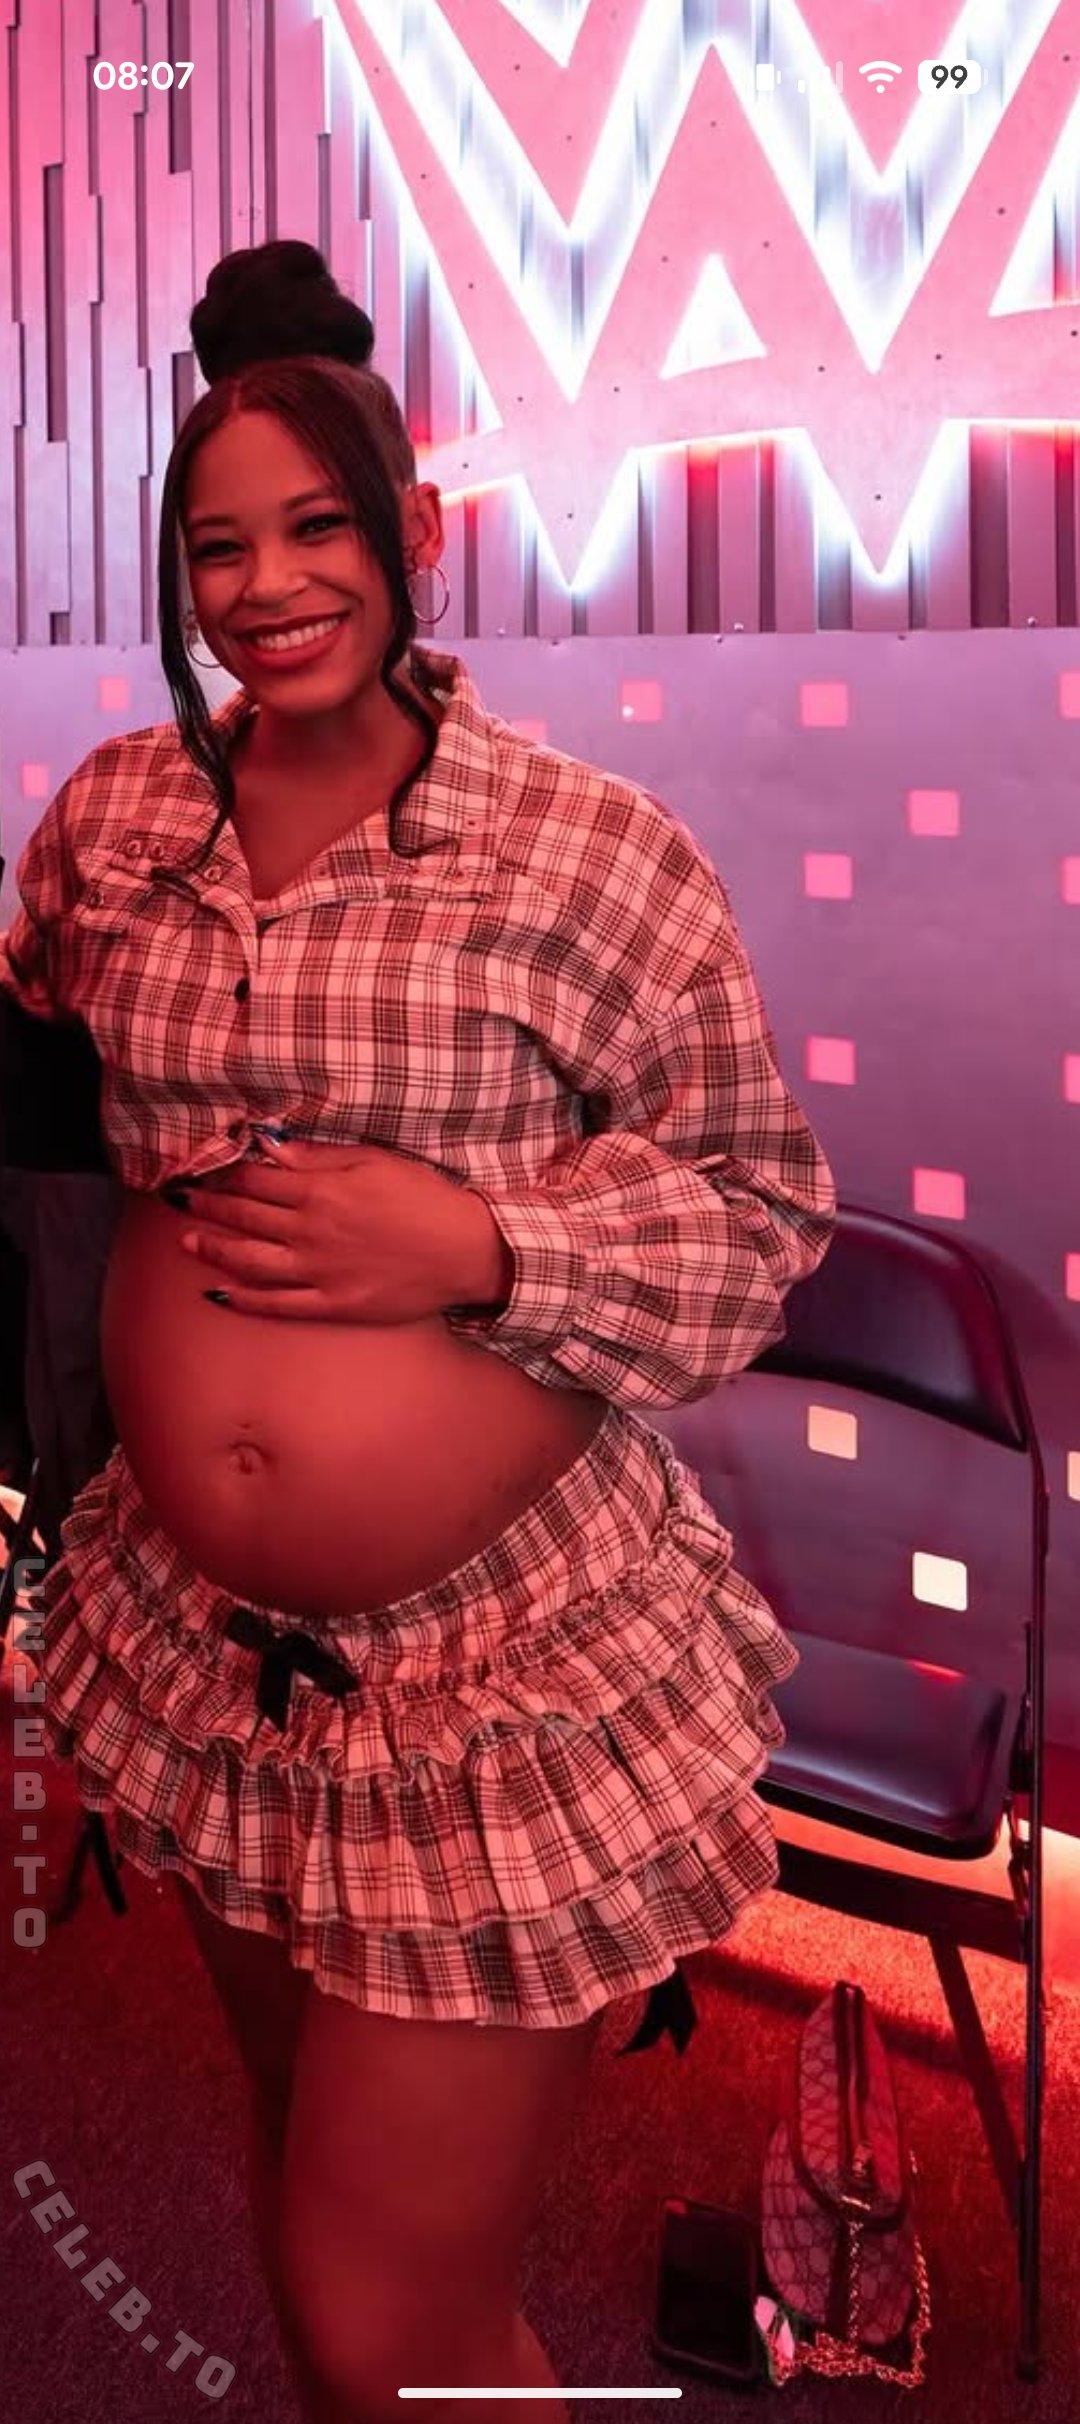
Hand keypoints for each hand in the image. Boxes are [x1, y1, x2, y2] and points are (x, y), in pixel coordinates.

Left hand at [170, 1137, 500, 1323]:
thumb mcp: (375, 1161)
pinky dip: (244, 1299)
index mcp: (321, 1191)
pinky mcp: (332, 1305)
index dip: (225, 1173)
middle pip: (245, 1217)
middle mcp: (311, 1232)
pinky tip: (220, 1293)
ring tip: (187, 1240)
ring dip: (215, 1248)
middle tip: (179, 1200)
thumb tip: (270, 1149)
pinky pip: (277, 1305)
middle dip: (208, 1206)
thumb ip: (319, 1158)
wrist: (465, 1250)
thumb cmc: (426, 1198)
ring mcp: (318, 1272)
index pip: (258, 1180)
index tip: (202, 1169)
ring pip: (250, 1261)